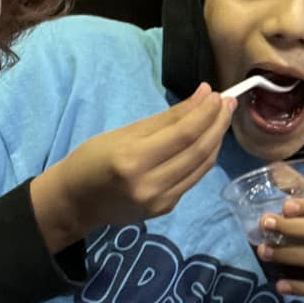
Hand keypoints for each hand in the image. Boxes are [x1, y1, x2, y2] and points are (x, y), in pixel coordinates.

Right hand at [29, 85, 233, 252]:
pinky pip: (193, 178)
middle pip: (198, 151)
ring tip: (222, 117)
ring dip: (216, 140)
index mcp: (133, 160)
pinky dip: (204, 157)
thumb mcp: (124, 132)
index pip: (183, 134)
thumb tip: (204, 95)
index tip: (217, 94)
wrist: (75, 202)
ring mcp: (160, 201)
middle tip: (228, 102)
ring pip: (202, 166)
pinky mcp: (165, 209)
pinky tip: (207, 140)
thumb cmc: (91, 159)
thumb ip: (168, 117)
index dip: (206, 113)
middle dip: (217, 124)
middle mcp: (150, 185)